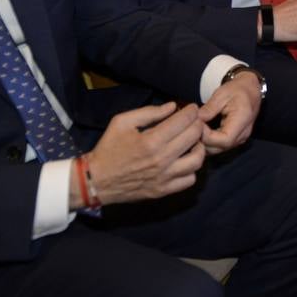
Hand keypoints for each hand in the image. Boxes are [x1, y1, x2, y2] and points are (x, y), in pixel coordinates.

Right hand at [81, 102, 205, 205]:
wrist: (97, 180)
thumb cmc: (109, 148)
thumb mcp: (122, 122)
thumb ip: (149, 112)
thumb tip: (172, 106)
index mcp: (151, 141)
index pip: (183, 121)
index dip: (191, 111)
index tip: (191, 108)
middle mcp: (161, 159)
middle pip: (194, 137)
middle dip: (198, 124)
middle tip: (194, 121)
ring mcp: (164, 177)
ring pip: (197, 160)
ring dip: (199, 147)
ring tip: (193, 141)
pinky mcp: (163, 190)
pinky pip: (190, 179)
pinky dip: (192, 169)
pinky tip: (184, 160)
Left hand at [199, 75, 262, 154]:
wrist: (251, 89)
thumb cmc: (237, 89)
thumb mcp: (222, 93)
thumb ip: (210, 107)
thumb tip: (196, 119)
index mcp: (242, 121)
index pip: (225, 140)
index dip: (208, 137)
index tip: (197, 125)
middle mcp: (243, 134)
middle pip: (220, 148)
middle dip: (203, 141)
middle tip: (191, 128)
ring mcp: (240, 138)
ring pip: (219, 149)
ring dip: (204, 143)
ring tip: (194, 130)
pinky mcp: (235, 139)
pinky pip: (220, 146)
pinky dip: (208, 142)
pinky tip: (200, 132)